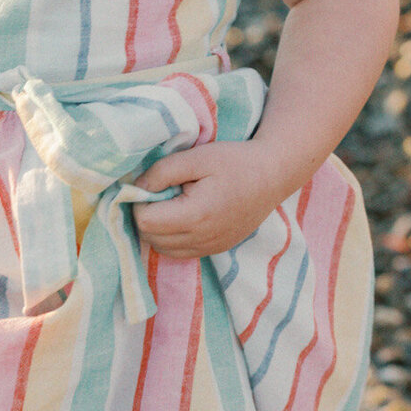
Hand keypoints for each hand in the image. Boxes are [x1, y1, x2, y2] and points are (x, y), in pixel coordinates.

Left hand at [130, 140, 286, 258]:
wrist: (273, 175)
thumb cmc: (236, 162)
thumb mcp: (197, 158)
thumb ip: (162, 172)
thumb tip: (136, 187)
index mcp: (196, 216)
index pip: (145, 221)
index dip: (139, 202)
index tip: (151, 185)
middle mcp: (202, 239)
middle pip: (150, 238)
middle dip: (147, 215)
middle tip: (161, 192)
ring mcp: (210, 248)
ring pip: (163, 249)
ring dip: (158, 229)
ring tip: (172, 204)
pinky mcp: (215, 250)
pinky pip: (180, 252)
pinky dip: (172, 238)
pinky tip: (183, 216)